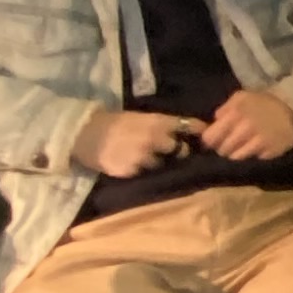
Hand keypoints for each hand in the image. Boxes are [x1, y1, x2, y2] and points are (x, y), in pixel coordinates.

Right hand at [74, 105, 195, 176]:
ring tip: (143, 158)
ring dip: (157, 163)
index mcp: (157, 122)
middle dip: (177, 152)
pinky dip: (141, 171)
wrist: (85, 133)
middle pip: (180, 150)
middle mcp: (154, 139)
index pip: (187, 126)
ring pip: (162, 165)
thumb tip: (188, 132)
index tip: (207, 137)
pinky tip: (131, 165)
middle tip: (171, 153)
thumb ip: (163, 125)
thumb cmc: (115, 123)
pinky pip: (144, 174)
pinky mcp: (131, 172)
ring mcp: (143, 157)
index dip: (198, 131)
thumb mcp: (141, 118)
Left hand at [203, 87, 292, 162]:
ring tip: (242, 147)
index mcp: (235, 113)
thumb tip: (210, 124)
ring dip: (235, 154)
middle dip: (223, 148)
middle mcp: (244, 128)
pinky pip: (251, 159)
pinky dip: (251, 156)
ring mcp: (257, 141)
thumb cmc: (264, 103)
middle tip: (229, 144)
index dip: (210, 140)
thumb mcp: (242, 97)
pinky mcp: (269, 152)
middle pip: (222, 149)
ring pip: (235, 157)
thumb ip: (224, 109)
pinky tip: (256, 149)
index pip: (210, 137)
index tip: (214, 140)